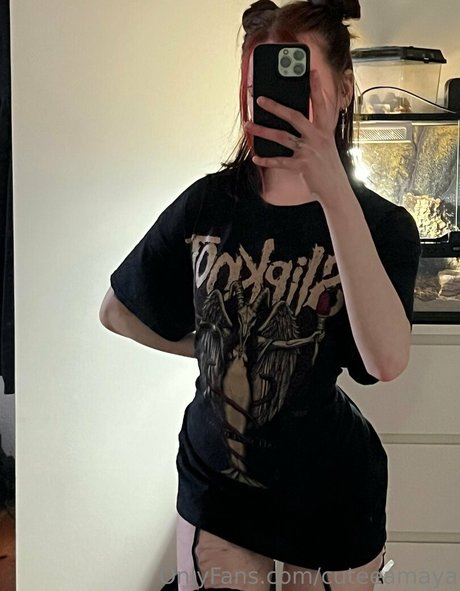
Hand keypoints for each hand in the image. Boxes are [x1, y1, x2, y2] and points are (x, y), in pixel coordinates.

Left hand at [244, 70, 350, 207]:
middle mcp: (317, 137)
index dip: (316, 87)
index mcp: (324, 130)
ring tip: (249, 125)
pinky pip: (280, 161)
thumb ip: (315, 131)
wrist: (335, 189)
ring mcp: (309, 151)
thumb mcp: (326, 145)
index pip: (321, 104)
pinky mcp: (302, 165)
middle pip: (294, 116)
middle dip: (276, 106)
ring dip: (262, 130)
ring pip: (281, 137)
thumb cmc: (328, 166)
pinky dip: (266, 160)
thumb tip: (296, 121)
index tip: (311, 71)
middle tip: (260, 99)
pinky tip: (256, 158)